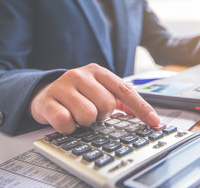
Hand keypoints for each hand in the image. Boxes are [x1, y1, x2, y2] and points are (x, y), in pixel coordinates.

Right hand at [29, 63, 159, 133]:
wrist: (44, 93)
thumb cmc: (79, 94)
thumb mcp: (100, 90)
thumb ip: (123, 100)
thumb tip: (150, 117)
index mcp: (98, 72)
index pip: (125, 90)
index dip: (142, 108)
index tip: (155, 122)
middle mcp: (81, 75)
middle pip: (107, 105)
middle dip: (102, 115)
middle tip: (92, 112)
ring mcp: (63, 86)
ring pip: (88, 115)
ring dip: (85, 122)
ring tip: (78, 115)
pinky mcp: (47, 101)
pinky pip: (66, 122)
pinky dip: (69, 128)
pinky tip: (65, 120)